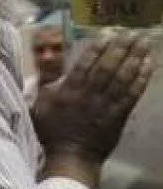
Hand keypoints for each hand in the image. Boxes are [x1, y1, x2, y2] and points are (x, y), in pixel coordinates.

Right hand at [32, 30, 153, 183]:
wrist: (71, 156)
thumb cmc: (52, 130)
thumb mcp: (38, 105)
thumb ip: (44, 82)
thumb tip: (45, 60)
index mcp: (68, 91)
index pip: (85, 64)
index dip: (98, 48)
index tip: (108, 34)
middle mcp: (89, 95)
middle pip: (107, 67)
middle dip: (121, 48)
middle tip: (133, 33)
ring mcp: (106, 105)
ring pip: (122, 78)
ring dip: (135, 59)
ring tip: (145, 43)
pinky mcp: (119, 115)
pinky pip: (132, 94)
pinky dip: (142, 79)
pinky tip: (149, 65)